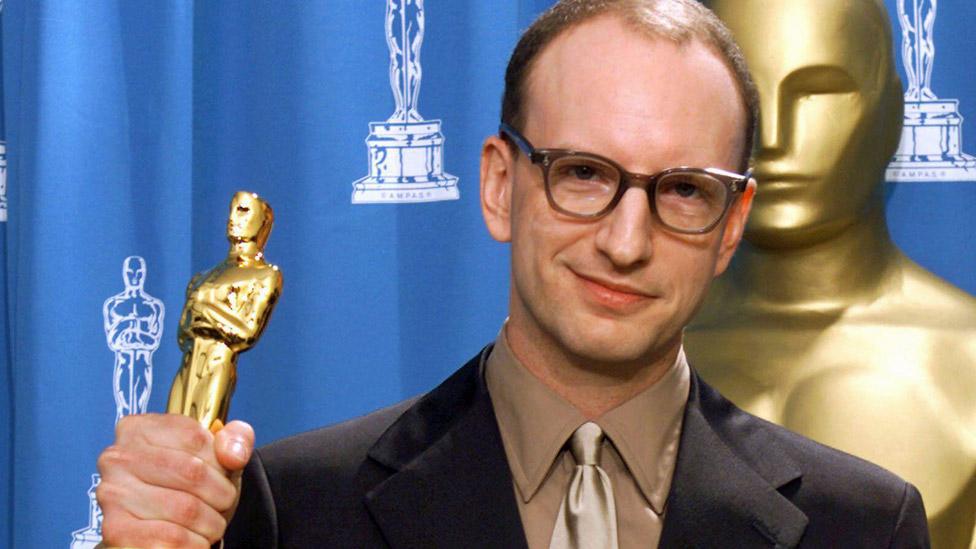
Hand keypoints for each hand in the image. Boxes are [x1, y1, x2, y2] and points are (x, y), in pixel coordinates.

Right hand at [96, 414, 254, 547]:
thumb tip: (233, 454)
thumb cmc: (190, 488)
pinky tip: (194, 540)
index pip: (195, 438)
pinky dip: (195, 544)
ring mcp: (112, 494)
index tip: (222, 475)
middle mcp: (117, 458)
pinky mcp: (115, 531)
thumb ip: (235, 439)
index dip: (221, 463)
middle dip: (221, 495)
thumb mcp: (219, 456)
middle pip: (192, 473)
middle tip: (222, 505)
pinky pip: (172, 539)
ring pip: (186, 509)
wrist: (164, 529)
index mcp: (139, 428)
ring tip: (209, 524)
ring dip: (211, 523)